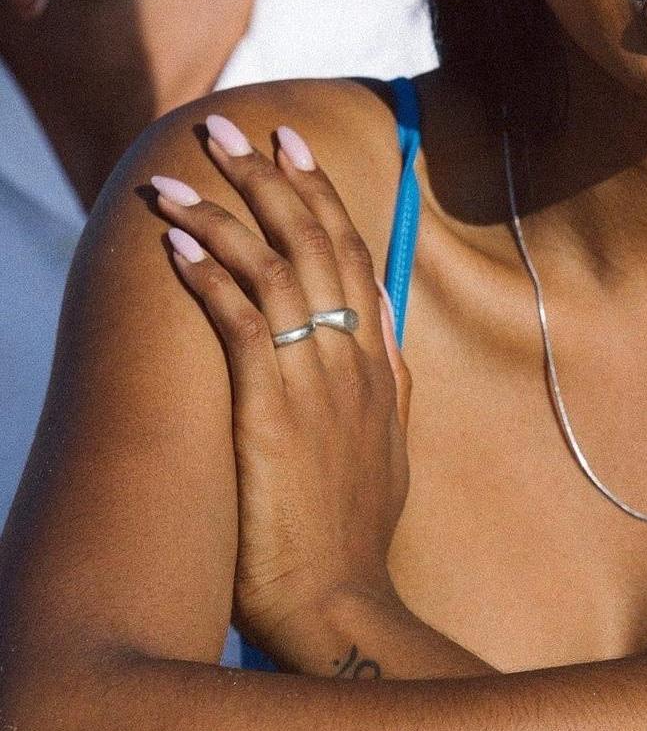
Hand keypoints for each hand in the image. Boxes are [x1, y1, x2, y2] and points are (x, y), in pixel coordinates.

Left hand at [149, 114, 412, 660]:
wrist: (341, 602)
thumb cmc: (351, 536)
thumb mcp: (387, 448)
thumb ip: (386, 381)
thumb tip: (383, 323)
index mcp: (380, 365)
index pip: (355, 258)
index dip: (324, 198)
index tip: (296, 151)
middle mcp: (355, 360)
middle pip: (317, 245)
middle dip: (273, 179)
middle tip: (236, 128)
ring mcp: (318, 382)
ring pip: (276, 270)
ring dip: (224, 213)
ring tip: (178, 173)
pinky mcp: (274, 410)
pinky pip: (241, 322)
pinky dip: (209, 276)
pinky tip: (175, 243)